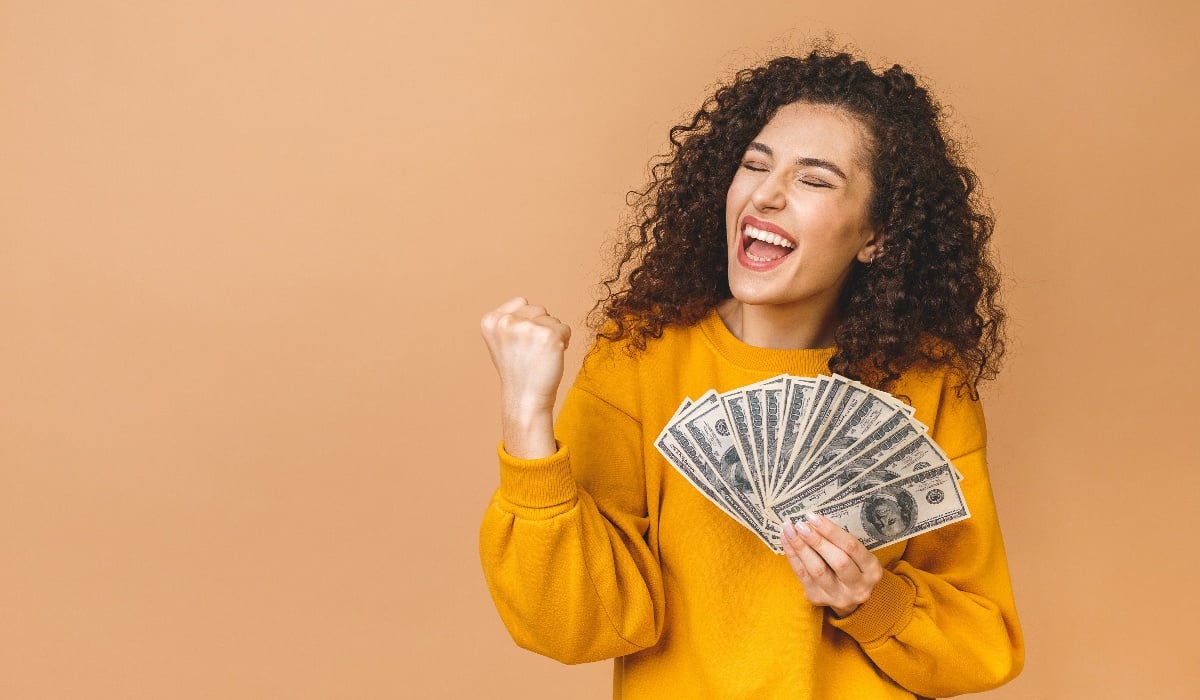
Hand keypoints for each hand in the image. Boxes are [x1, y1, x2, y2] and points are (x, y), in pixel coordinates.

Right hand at [479, 297, 571, 457]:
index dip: (527, 322)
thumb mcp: (501, 340)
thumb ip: (508, 318)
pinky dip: (564, 342)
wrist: (525, 398)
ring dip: (552, 335)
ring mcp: (528, 328)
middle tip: (532, 352)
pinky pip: (565, 329)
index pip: (521, 302)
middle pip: (538, 309)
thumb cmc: (517, 369)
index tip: (520, 344)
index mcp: (491, 320)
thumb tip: (523, 300)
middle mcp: (506, 322)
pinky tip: (551, 357)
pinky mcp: (549, 336)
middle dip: (540, 327)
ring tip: (540, 355)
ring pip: (553, 319)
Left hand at [780, 513, 881, 616]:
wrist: (847, 596)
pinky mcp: (818, 598)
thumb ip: (842, 542)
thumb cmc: (851, 566)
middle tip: (801, 525)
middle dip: (817, 541)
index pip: (852, 547)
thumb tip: (814, 519)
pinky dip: (793, 555)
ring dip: (801, 547)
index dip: (832, 531)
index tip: (814, 517)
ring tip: (789, 530)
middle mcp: (858, 587)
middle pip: (838, 561)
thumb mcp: (858, 556)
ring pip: (817, 570)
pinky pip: (802, 575)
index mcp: (872, 570)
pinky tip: (786, 540)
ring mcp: (838, 596)